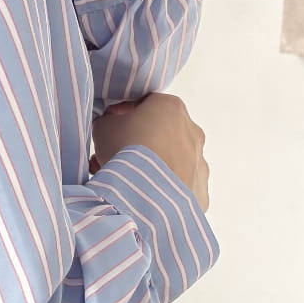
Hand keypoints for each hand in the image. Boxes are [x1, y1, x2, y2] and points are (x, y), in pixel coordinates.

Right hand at [90, 94, 209, 211]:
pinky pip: (177, 188)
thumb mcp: (103, 127)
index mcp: (171, 107)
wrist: (145, 194)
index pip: (147, 104)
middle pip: (161, 133)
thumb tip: (111, 127)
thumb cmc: (126, 152)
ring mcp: (199, 163)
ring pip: (170, 162)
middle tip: (115, 158)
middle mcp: (192, 132)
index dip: (125, 114)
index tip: (111, 127)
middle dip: (138, 144)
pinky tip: (142, 198)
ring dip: (150, 168)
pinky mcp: (200, 192)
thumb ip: (109, 121)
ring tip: (125, 182)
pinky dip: (161, 191)